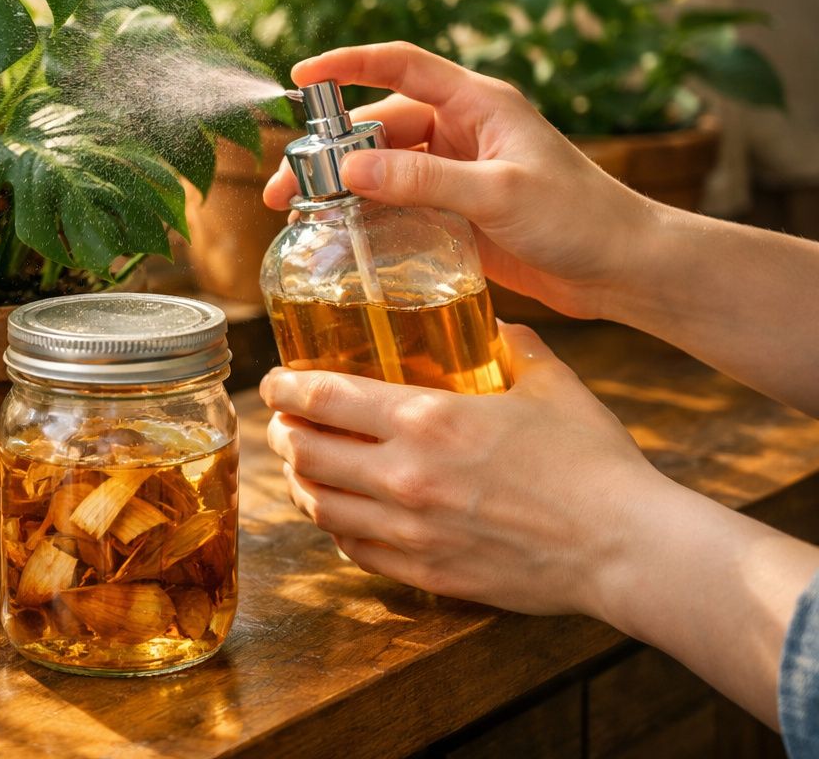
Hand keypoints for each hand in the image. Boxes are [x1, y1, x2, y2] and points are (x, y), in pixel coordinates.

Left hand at [261, 323, 664, 616]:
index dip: (285, 387)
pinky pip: (353, 550)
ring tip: (302, 466)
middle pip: (305, 451)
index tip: (274, 382)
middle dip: (283, 433)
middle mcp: (403, 475)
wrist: (625, 547)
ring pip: (319, 505)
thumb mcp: (552, 385)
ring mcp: (409, 530)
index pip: (323, 396)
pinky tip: (341, 515)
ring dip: (300, 481)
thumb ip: (516, 349)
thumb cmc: (594, 464)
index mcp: (426, 419)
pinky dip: (335, 528)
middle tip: (284, 422)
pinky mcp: (425, 572)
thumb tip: (500, 326)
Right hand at [262, 42, 658, 318]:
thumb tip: (350, 171)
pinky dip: (364, 216)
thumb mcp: (499, 194)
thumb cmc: (581, 218)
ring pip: (381, 169)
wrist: (625, 269)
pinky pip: (397, 205)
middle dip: (328, 151)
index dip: (348, 64)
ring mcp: (456, 172)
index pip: (401, 66)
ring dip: (339, 187)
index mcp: (478, 104)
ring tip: (295, 213)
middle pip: (377, 126)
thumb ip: (424, 181)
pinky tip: (336, 236)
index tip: (301, 76)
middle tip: (285, 186)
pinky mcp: (455, 212)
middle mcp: (461, 131)